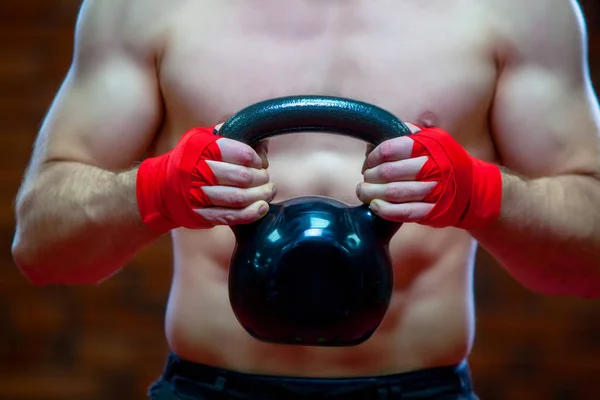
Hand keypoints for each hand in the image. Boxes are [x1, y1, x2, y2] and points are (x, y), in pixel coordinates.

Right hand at [136, 125, 274, 232]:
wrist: (161, 188)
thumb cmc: (189, 161)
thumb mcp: (202, 140)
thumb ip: (230, 136)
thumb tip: (262, 142)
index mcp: (201, 148)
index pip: (240, 152)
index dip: (256, 159)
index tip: (260, 162)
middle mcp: (198, 171)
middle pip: (242, 176)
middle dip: (260, 178)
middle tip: (265, 178)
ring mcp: (198, 195)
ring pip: (239, 197)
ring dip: (260, 195)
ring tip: (269, 191)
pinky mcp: (201, 214)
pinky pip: (231, 216)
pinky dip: (251, 213)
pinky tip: (262, 208)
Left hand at [357, 124, 502, 227]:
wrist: (474, 189)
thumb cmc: (446, 162)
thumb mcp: (433, 140)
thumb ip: (408, 134)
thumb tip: (377, 134)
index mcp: (430, 146)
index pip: (391, 148)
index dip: (373, 156)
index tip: (368, 162)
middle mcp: (434, 167)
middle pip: (389, 172)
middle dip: (370, 176)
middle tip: (364, 177)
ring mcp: (435, 191)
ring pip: (394, 193)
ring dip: (372, 193)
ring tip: (363, 191)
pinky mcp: (434, 211)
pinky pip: (405, 212)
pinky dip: (386, 210)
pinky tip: (375, 206)